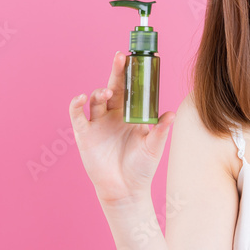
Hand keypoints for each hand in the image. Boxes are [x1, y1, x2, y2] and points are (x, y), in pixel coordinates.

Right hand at [68, 51, 175, 204]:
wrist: (126, 191)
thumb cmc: (141, 169)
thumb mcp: (153, 148)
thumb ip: (161, 131)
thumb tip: (172, 114)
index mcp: (130, 114)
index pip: (129, 89)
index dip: (130, 74)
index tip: (135, 59)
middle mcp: (113, 115)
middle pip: (112, 87)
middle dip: (115, 72)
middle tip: (120, 57)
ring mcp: (98, 124)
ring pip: (96, 99)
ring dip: (99, 92)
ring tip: (106, 93)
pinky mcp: (85, 135)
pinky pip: (78, 116)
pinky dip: (77, 105)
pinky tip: (81, 99)